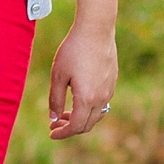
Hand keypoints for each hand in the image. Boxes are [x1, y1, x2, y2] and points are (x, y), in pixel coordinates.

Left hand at [47, 21, 116, 140]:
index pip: (75, 126)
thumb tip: (53, 118)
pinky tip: (78, 99)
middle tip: (54, 123)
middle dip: (69, 128)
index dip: (62, 133)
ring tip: (64, 113)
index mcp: (86, 99)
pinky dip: (88, 108)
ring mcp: (109, 91)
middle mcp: (101, 98)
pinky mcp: (112, 82)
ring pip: (95, 115)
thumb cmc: (73, 50)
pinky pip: (102, 104)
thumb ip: (54, 99)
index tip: (51, 133)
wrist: (96, 30)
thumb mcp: (58, 75)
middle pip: (86, 124)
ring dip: (80, 118)